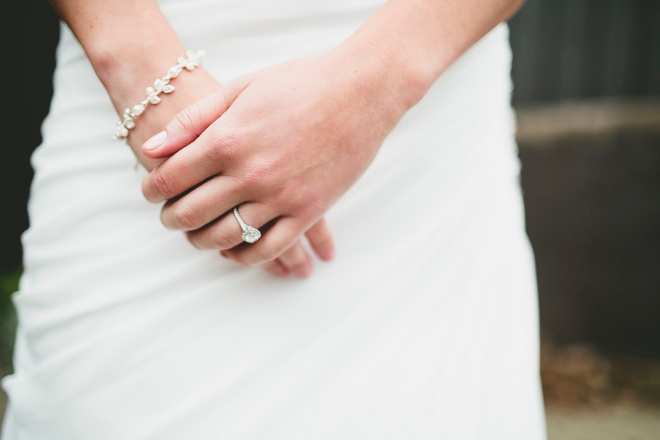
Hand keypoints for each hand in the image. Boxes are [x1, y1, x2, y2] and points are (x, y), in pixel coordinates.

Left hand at [140, 41, 408, 268]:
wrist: (360, 93)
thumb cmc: (300, 83)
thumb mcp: (240, 88)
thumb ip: (193, 120)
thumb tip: (152, 148)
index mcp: (227, 139)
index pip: (171, 178)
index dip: (153, 189)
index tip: (151, 191)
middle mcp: (250, 173)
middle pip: (192, 213)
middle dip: (171, 219)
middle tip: (168, 217)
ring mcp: (281, 196)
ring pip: (226, 237)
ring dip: (201, 241)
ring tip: (196, 236)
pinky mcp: (308, 211)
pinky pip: (269, 249)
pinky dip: (244, 257)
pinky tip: (233, 251)